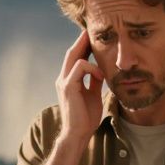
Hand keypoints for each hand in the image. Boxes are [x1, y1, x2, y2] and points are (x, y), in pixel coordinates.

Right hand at [55, 30, 104, 144]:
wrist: (79, 133)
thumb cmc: (86, 117)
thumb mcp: (93, 94)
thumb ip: (94, 82)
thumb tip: (101, 70)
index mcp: (69, 80)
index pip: (75, 57)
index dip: (83, 46)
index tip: (94, 37)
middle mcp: (63, 79)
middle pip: (72, 52)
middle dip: (82, 40)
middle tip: (94, 30)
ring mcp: (64, 82)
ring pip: (73, 56)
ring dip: (86, 49)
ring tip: (98, 44)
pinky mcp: (68, 87)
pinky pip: (79, 67)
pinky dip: (92, 68)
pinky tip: (101, 74)